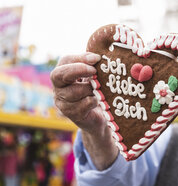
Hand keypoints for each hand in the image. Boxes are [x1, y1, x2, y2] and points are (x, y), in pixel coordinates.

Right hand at [51, 53, 117, 169]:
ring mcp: (63, 102)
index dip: (80, 58)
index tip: (97, 59)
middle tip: (94, 70)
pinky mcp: (72, 114)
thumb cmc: (96, 91)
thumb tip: (97, 57)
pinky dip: (94, 101)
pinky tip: (100, 101)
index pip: (65, 61)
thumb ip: (93, 64)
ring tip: (100, 89)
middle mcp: (58, 87)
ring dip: (91, 89)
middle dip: (78, 70)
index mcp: (63, 73)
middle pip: (58, 75)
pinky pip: (84, 104)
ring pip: (75, 91)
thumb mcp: (94, 75)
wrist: (100, 116)